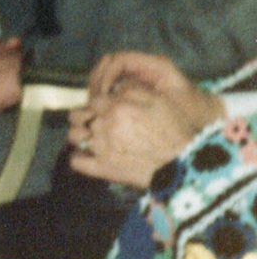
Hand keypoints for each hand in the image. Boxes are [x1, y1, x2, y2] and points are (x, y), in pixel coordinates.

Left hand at [69, 53, 227, 187]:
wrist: (185, 164)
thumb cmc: (175, 131)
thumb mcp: (158, 101)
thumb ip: (132, 91)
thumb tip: (114, 89)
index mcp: (117, 107)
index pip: (92, 101)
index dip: (97, 106)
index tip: (103, 111)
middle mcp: (105, 126)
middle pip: (76, 117)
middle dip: (83, 119)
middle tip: (95, 124)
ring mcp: (101, 148)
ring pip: (73, 137)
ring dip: (80, 136)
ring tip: (91, 139)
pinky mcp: (103, 169)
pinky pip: (76, 162)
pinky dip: (79, 158)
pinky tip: (88, 157)